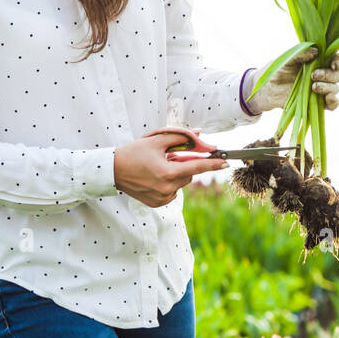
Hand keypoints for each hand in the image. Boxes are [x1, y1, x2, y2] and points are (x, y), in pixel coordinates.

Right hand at [111, 132, 228, 207]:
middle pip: (189, 175)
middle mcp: (167, 188)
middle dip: (184, 164)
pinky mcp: (157, 204)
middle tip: (169, 157)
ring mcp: (162, 198)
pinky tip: (155, 178)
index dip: (213, 164)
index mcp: (168, 173)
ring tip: (158, 168)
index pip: (197, 167)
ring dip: (176, 174)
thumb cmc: (133, 153)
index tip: (226, 162)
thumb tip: (200, 134)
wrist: (112, 171)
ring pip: (181, 184)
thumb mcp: (156, 141)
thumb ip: (180, 137)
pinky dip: (169, 184)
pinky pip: (173, 192)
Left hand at [242, 47, 338, 114]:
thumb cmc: (278, 70)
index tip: (332, 64)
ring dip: (327, 87)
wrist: (268, 89)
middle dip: (328, 75)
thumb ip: (301, 54)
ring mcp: (321, 90)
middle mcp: (323, 75)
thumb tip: (316, 51)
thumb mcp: (287, 60)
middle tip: (313, 76)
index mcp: (319, 62)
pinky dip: (334, 102)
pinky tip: (328, 98)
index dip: (338, 61)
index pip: (336, 60)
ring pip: (335, 88)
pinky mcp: (318, 103)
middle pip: (337, 75)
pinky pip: (332, 104)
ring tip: (313, 87)